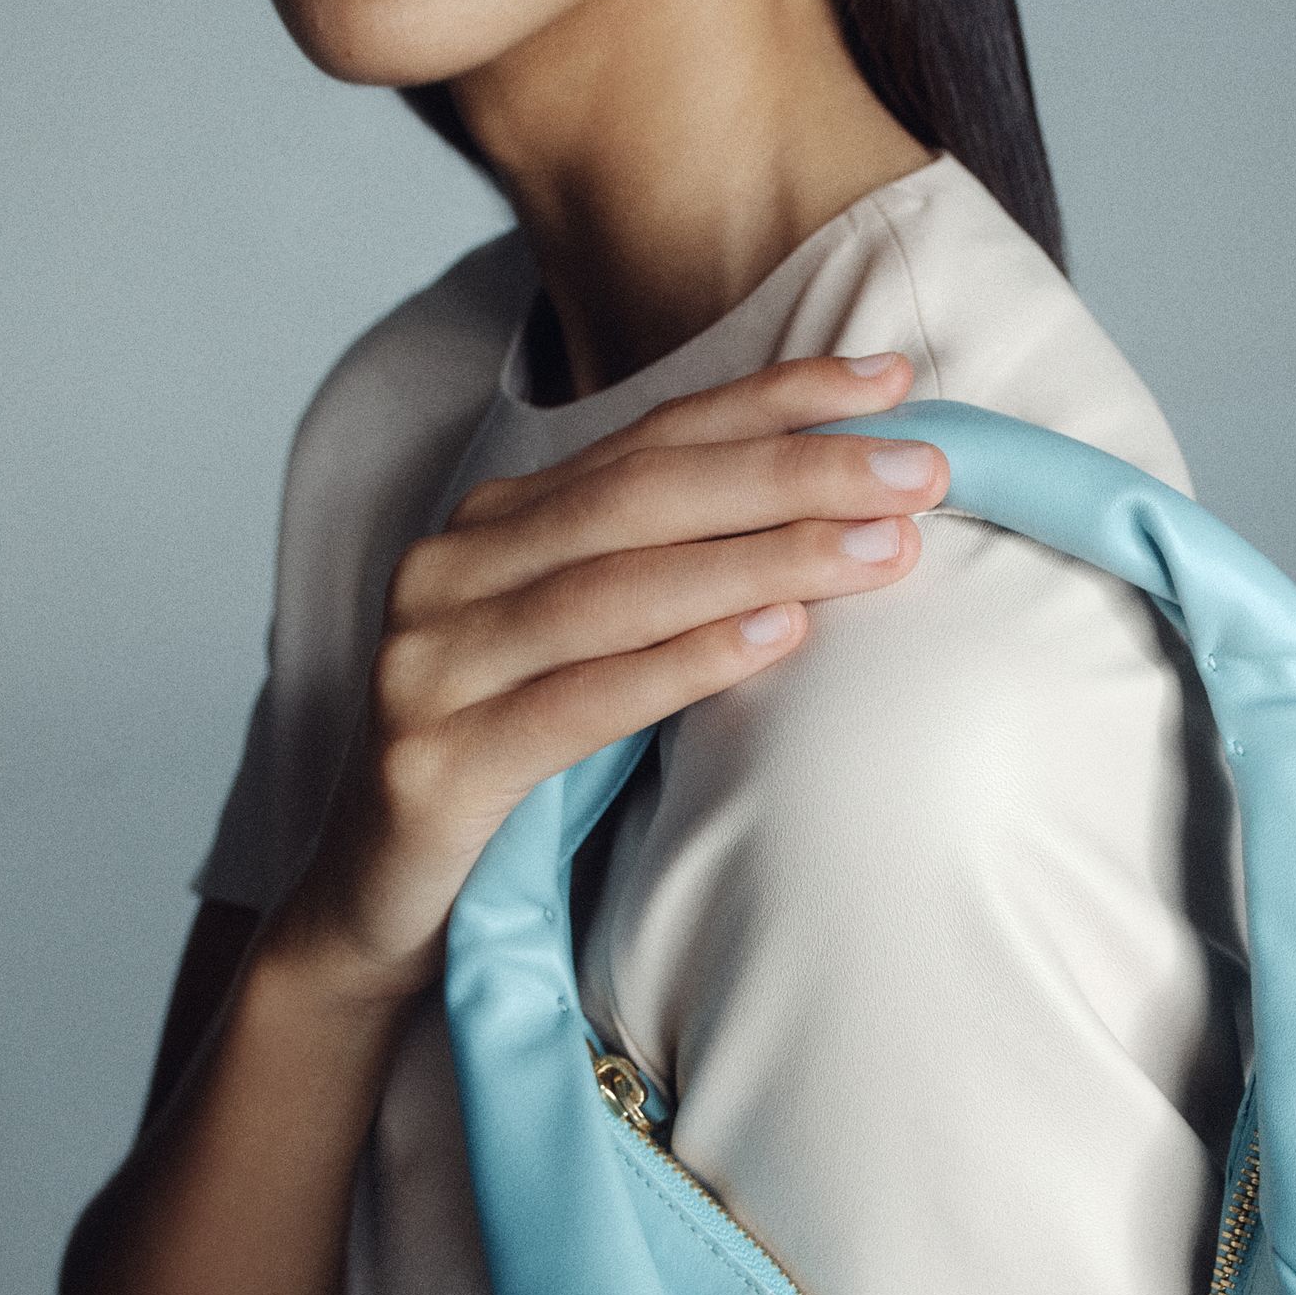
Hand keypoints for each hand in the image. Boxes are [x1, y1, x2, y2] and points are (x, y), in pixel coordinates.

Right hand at [275, 352, 944, 998]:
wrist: (376, 914)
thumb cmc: (513, 774)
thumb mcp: (586, 655)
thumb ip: (666, 578)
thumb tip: (840, 517)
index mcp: (492, 526)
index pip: (652, 439)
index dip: (774, 400)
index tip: (893, 380)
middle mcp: (449, 571)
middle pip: (643, 496)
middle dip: (792, 471)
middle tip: (919, 467)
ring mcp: (428, 665)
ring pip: (616, 587)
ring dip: (764, 558)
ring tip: (882, 548)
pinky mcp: (431, 766)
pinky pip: (578, 703)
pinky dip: (686, 661)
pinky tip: (779, 637)